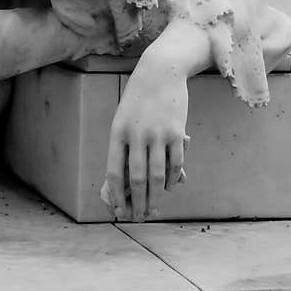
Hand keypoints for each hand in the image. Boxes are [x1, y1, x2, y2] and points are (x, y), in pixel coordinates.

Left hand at [102, 59, 189, 221]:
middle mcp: (136, 135)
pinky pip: (175, 163)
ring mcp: (157, 134)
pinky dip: (171, 179)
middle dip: (137, 202)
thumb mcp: (122, 120)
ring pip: (157, 175)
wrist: (160, 72)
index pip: (114, 172)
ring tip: (153, 209)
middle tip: (138, 218)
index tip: (118, 210)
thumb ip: (124, 147)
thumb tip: (126, 179)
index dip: (117, 194)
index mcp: (117, 133)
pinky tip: (168, 188)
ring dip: (155, 196)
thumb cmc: (138, 101)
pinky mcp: (177, 132)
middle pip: (137, 178)